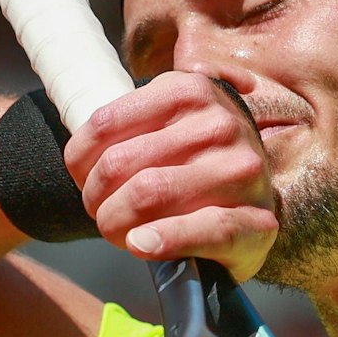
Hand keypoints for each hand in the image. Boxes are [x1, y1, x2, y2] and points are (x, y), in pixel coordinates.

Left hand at [64, 73, 278, 281]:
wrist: (259, 200)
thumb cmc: (199, 163)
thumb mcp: (169, 123)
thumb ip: (126, 126)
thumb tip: (79, 157)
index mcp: (191, 91)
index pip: (104, 124)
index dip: (78, 162)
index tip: (83, 180)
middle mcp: (220, 124)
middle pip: (119, 164)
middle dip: (96, 200)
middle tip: (101, 214)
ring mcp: (244, 172)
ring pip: (148, 194)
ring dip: (116, 224)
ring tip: (120, 232)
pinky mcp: (258, 222)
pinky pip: (203, 229)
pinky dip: (163, 240)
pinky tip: (142, 245)